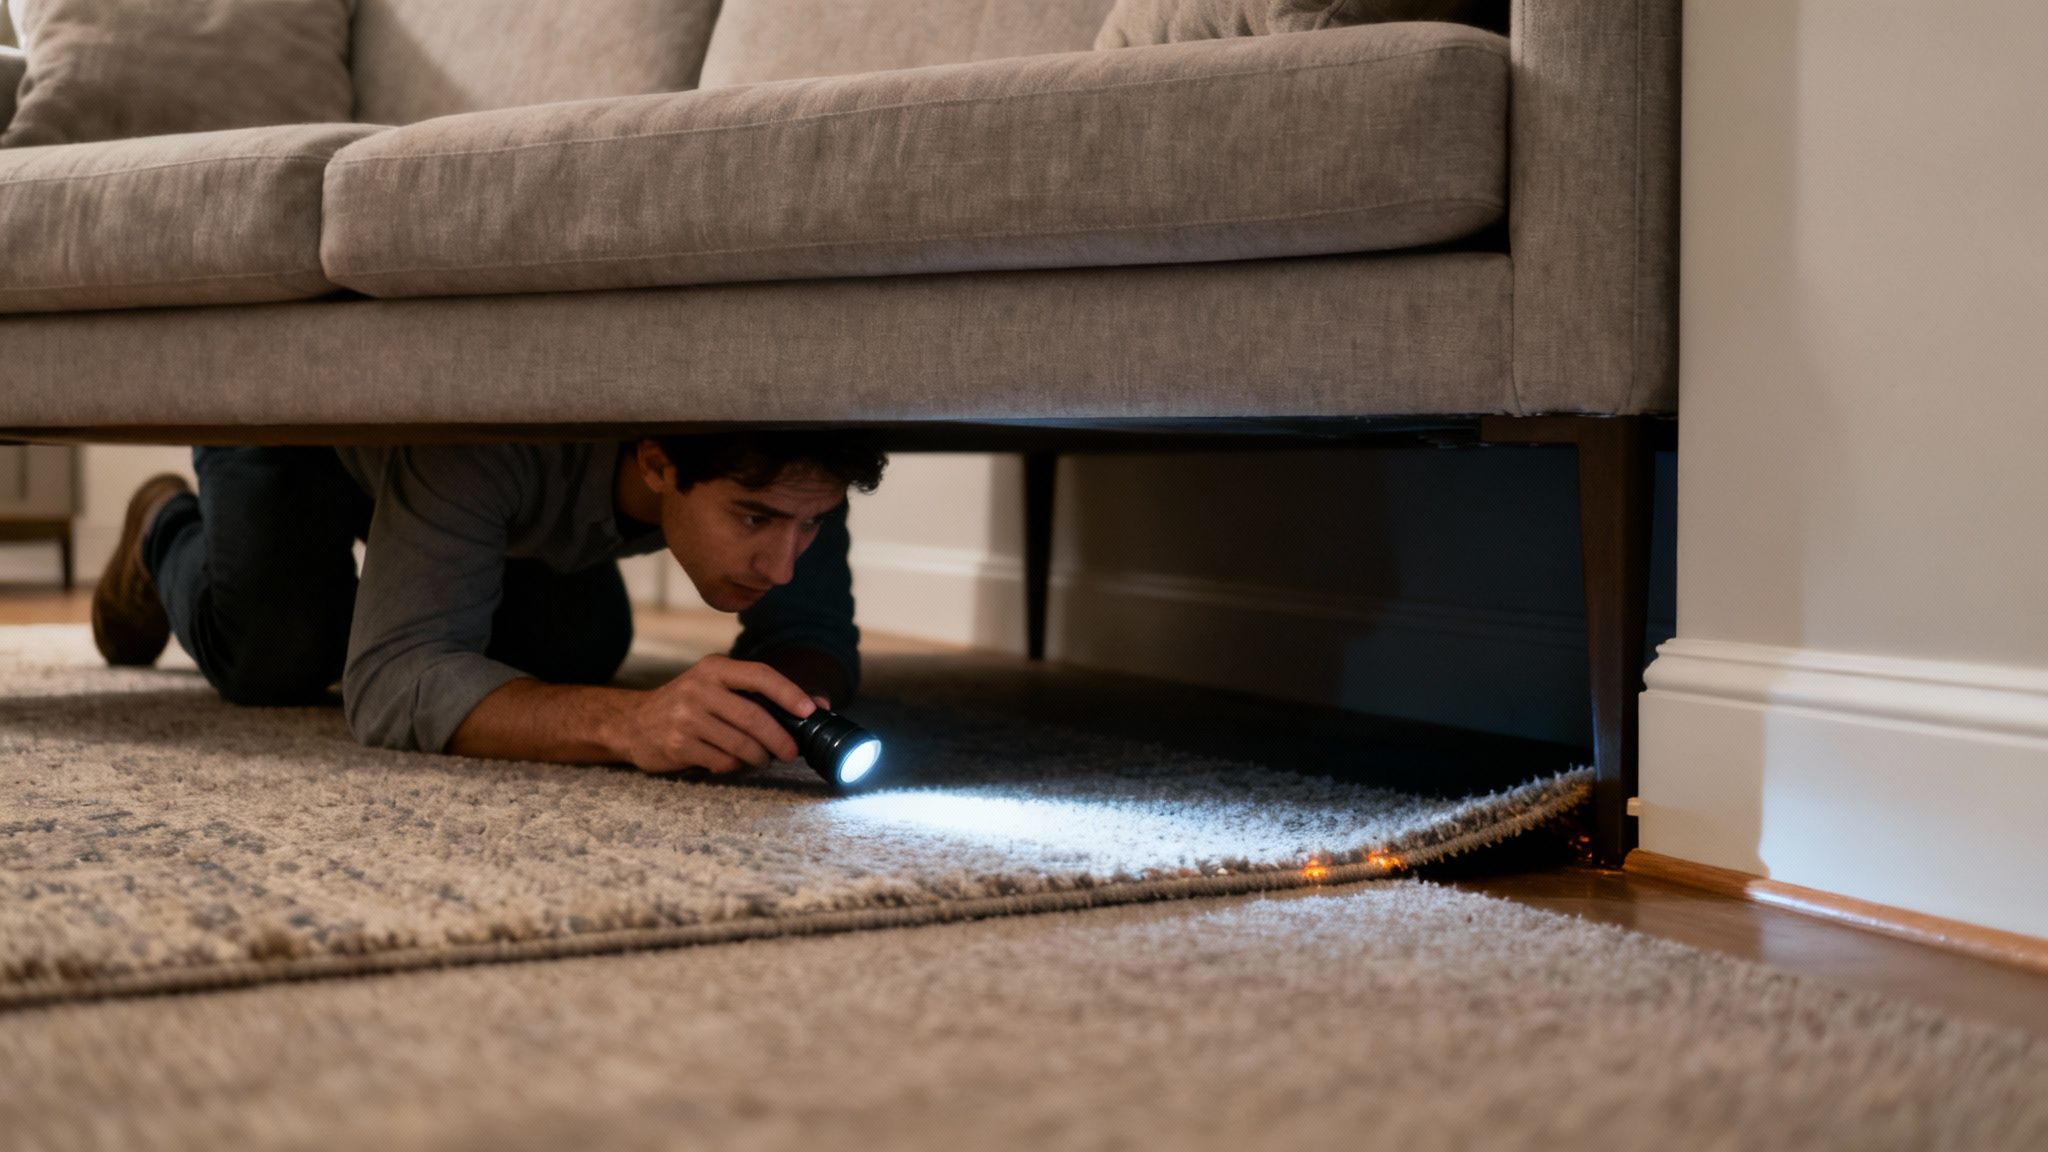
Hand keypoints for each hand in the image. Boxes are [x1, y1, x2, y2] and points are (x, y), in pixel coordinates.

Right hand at [616, 654, 817, 775]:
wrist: (633, 722)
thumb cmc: (688, 704)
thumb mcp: (718, 687)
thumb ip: (763, 694)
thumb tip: (819, 705)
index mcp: (715, 669)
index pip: (760, 675)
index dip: (790, 693)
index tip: (810, 711)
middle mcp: (700, 689)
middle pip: (754, 717)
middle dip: (780, 739)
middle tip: (791, 752)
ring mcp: (686, 717)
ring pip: (741, 744)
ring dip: (759, 757)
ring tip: (763, 759)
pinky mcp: (678, 745)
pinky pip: (722, 761)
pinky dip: (735, 766)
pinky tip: (733, 762)